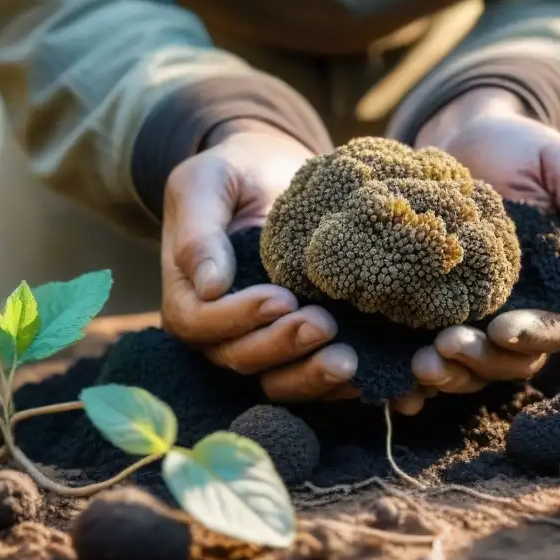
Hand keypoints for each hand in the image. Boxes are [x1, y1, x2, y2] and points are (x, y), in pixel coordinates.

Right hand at [160, 121, 357, 402]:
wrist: (276, 175)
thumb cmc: (234, 174)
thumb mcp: (205, 183)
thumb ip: (199, 230)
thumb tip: (210, 285)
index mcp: (189, 294)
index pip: (202, 323)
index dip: (240, 317)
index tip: (282, 298)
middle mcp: (220, 331)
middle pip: (241, 357)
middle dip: (283, 346)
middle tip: (324, 324)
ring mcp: (261, 343)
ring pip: (277, 380)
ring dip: (311, 376)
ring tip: (348, 360)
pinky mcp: (301, 348)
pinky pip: (313, 380)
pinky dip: (338, 385)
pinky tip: (370, 374)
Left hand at [400, 87, 559, 412]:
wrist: (461, 135)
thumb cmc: (522, 149)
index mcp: (556, 287)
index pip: (557, 330)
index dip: (533, 337)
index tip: (502, 329)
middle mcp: (517, 310)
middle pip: (510, 361)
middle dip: (480, 362)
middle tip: (443, 348)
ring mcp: (471, 315)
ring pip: (469, 368)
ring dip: (448, 374)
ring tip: (419, 364)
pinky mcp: (428, 312)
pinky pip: (426, 353)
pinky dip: (413, 376)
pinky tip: (396, 381)